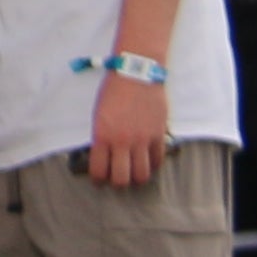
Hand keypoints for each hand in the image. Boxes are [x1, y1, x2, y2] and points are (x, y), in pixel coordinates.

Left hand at [85, 70, 171, 189]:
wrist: (136, 73)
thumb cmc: (114, 90)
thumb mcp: (99, 114)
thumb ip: (102, 136)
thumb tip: (104, 154)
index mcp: (102, 136)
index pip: (99, 170)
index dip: (98, 180)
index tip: (99, 181)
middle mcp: (122, 142)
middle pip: (121, 179)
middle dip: (118, 183)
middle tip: (117, 179)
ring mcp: (142, 140)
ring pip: (142, 175)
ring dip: (137, 178)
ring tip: (134, 174)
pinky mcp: (158, 135)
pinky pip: (157, 160)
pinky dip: (153, 165)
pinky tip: (149, 162)